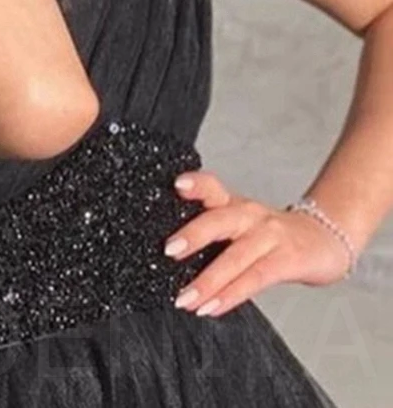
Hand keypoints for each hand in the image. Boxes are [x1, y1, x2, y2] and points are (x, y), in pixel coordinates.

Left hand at [163, 170, 353, 317]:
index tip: (176, 184)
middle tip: (168, 251)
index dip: (196, 184)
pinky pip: (256, 278)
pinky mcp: (288, 259)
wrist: (324, 239)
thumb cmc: (270, 235)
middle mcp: (250, 214)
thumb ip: (211, 229)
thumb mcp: (240, 223)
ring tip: (184, 299)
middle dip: (193, 235)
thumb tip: (168, 252)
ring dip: (208, 281)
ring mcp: (270, 236)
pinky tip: (212, 308)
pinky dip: (231, 295)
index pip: (212, 186)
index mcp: (233, 203)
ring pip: (235, 257)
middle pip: (219, 219)